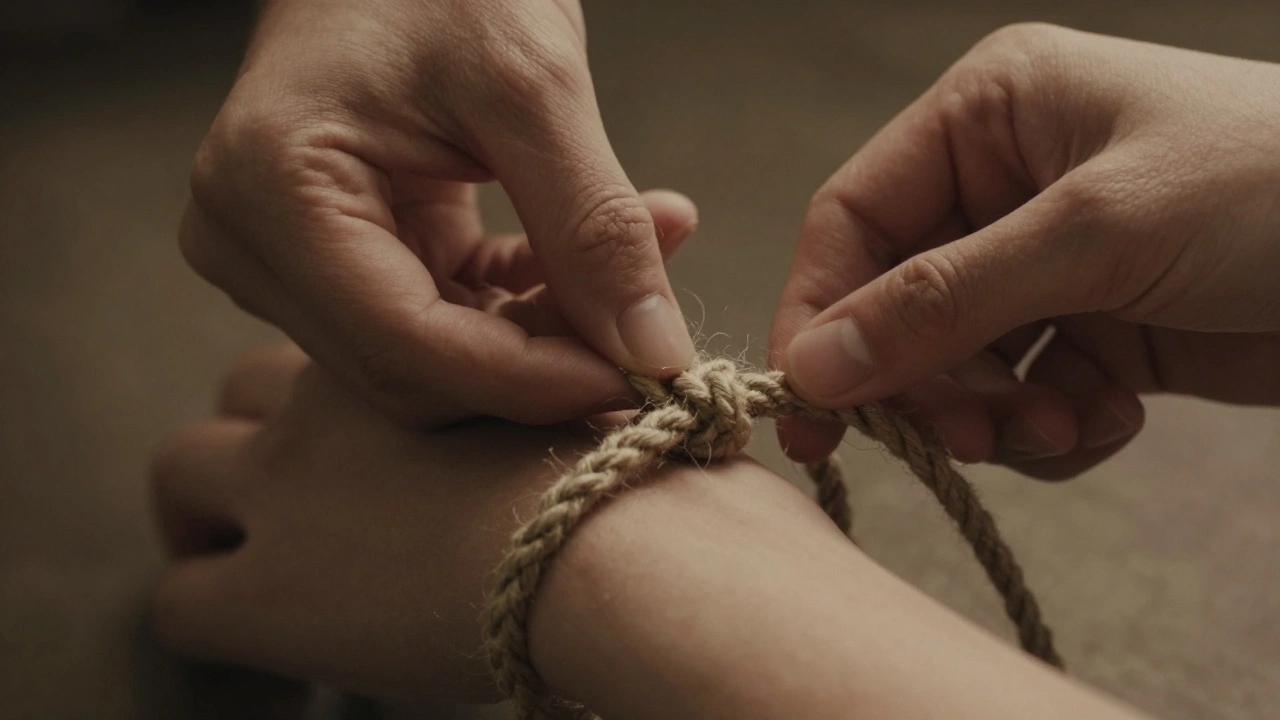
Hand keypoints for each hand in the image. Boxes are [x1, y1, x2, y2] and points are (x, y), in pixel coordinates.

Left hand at [149, 344, 602, 702]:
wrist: (606, 540)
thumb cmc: (636, 470)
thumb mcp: (609, 379)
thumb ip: (590, 337)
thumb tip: (662, 241)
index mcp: (408, 350)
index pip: (338, 340)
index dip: (349, 389)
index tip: (381, 435)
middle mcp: (327, 406)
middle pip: (245, 388)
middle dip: (268, 429)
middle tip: (316, 485)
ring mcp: (286, 493)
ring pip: (183, 473)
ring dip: (211, 510)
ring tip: (268, 553)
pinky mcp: (266, 597)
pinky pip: (184, 604)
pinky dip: (212, 613)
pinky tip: (270, 633)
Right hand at [181, 0, 697, 427]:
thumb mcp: (531, 83)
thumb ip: (592, 225)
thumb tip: (652, 353)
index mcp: (272, 192)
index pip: (408, 345)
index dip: (533, 381)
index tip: (644, 381)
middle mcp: (253, 243)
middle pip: (414, 372)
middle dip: (541, 368)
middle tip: (650, 341)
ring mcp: (287, 257)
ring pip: (433, 361)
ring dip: (543, 338)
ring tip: (637, 273)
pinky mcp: (335, 256)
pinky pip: (439, 323)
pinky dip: (522, 309)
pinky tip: (591, 270)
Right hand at [771, 24, 1279, 477]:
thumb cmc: (1274, 189)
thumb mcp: (1095, 233)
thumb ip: (942, 302)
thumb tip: (812, 368)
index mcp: (988, 114)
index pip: (853, 218)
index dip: (819, 312)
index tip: (811, 409)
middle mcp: (1004, 183)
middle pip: (898, 301)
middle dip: (927, 379)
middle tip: (962, 439)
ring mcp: (1049, 259)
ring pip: (958, 361)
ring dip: (996, 413)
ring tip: (1063, 427)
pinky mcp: (1096, 327)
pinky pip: (1025, 393)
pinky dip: (1055, 426)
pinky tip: (1114, 418)